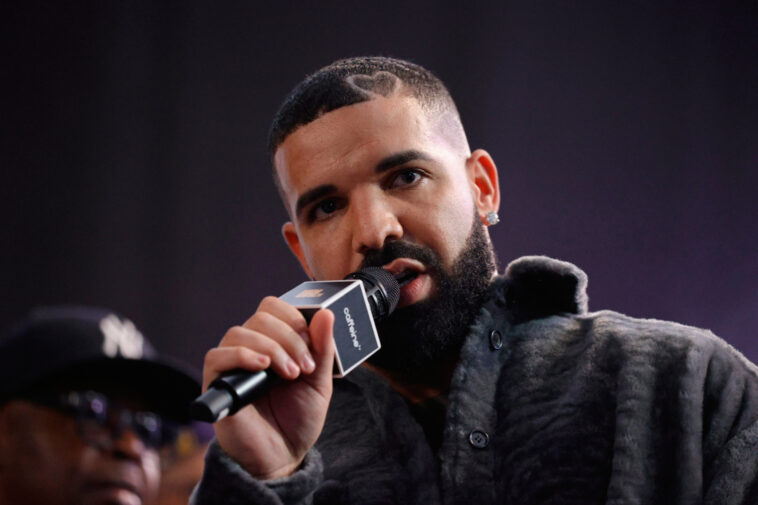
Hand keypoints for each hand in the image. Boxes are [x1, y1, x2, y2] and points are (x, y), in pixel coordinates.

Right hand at [201, 297, 334, 478]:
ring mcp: (232, 365)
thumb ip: (323, 348)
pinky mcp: (216, 384)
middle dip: (288, 338)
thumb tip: (326, 314)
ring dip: (271, 348)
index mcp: (273, 342)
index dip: (293, 318)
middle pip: (260, 317)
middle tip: (303, 367)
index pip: (273, 308)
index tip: (312, 345)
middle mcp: (250, 348)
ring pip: (239, 333)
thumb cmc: (298, 419)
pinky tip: (263, 367)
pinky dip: (241, 355)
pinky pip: (216, 356)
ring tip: (290, 374)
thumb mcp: (319, 382)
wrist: (283, 457)